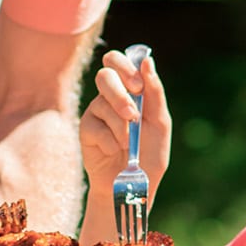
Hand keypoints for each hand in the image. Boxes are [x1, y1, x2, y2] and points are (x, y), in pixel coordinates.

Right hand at [80, 49, 171, 207]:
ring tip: (128, 143)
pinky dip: (110, 142)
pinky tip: (114, 151)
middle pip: (104, 75)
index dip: (125, 67)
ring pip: (103, 104)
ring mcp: (96, 112)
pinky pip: (96, 127)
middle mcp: (111, 96)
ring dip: (121, 126)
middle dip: (119, 94)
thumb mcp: (159, 122)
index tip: (138, 87)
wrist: (134, 184)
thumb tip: (147, 60)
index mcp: (130, 89)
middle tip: (133, 115)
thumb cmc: (149, 152)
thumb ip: (154, 92)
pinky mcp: (86, 129)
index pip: (118, 60)